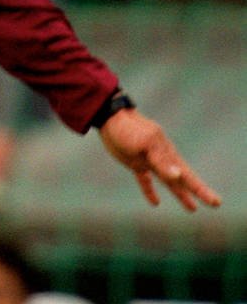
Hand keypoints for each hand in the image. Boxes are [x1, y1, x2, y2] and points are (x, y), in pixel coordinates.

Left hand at [99, 108, 220, 210]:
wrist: (108, 115)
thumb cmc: (127, 128)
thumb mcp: (144, 143)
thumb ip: (161, 161)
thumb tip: (178, 175)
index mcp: (166, 152)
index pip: (188, 175)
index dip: (201, 189)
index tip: (216, 202)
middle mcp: (161, 157)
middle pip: (183, 178)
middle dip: (198, 191)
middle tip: (216, 203)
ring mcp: (148, 159)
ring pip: (168, 181)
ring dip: (180, 194)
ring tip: (192, 209)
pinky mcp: (134, 161)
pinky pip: (145, 179)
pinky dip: (150, 191)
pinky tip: (155, 203)